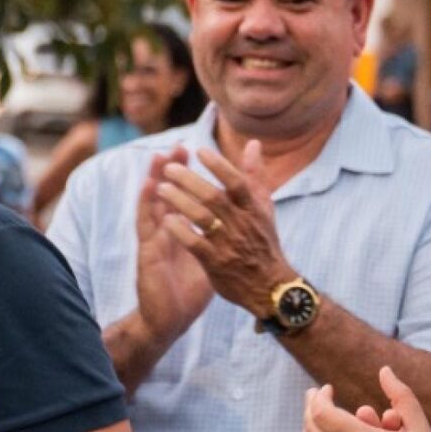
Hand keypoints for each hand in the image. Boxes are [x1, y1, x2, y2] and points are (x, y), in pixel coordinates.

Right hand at [131, 150, 210, 355]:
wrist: (171, 317)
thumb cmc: (190, 289)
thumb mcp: (211, 257)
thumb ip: (220, 235)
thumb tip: (236, 220)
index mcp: (180, 231)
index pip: (182, 195)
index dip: (188, 174)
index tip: (196, 151)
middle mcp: (164, 231)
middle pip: (165, 194)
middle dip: (171, 170)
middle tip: (177, 146)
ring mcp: (154, 240)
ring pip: (152, 204)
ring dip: (154, 179)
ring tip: (158, 158)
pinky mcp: (147, 253)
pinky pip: (146, 225)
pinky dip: (147, 205)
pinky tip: (150, 189)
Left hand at [155, 140, 291, 314]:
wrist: (270, 287)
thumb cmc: (263, 242)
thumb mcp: (264, 208)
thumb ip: (255, 176)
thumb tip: (252, 143)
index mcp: (253, 209)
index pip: (237, 183)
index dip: (219, 166)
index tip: (199, 151)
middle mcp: (241, 225)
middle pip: (213, 197)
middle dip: (189, 180)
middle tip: (168, 168)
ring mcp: (228, 244)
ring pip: (202, 218)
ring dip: (180, 201)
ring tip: (160, 189)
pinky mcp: (216, 263)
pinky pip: (196, 244)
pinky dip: (180, 231)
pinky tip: (165, 220)